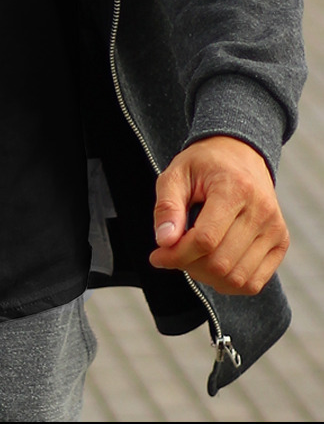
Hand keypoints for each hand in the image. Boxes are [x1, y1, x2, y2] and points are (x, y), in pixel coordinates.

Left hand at [149, 135, 288, 295]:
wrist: (239, 153)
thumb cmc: (203, 164)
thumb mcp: (176, 174)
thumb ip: (167, 206)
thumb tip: (164, 241)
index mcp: (235, 188)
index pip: (205, 239)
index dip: (177, 254)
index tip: (157, 255)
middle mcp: (261, 211)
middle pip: (220, 262)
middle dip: (188, 265)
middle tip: (172, 253)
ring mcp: (275, 229)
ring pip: (237, 278)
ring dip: (206, 276)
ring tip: (191, 256)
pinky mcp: (281, 242)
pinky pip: (254, 282)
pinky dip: (228, 283)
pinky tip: (210, 264)